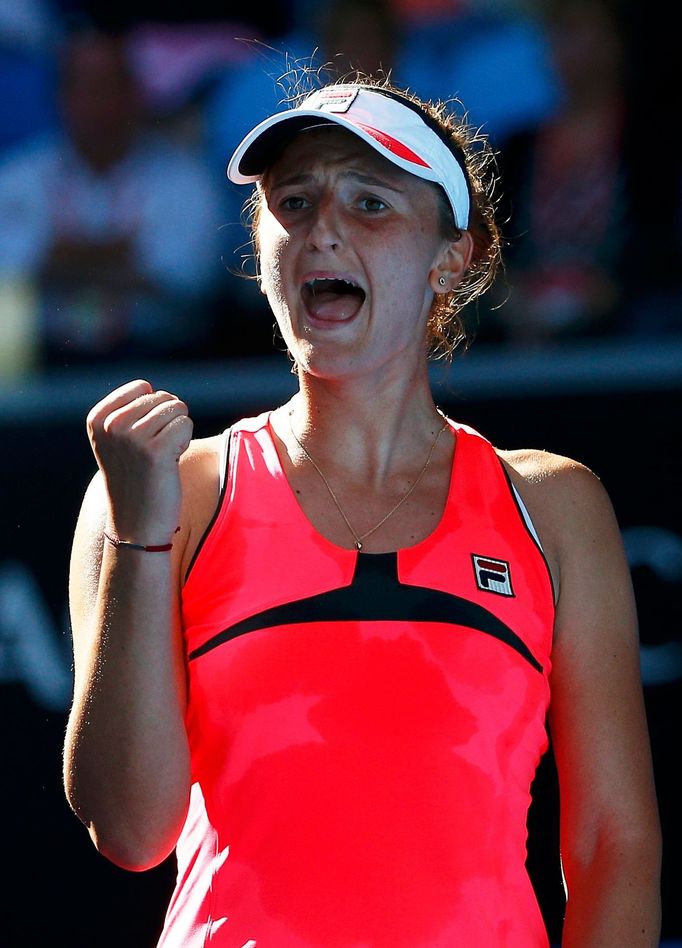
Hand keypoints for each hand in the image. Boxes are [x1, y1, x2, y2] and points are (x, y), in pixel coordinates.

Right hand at [86, 379, 192, 543]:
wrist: (136, 524)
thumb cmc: (135, 479)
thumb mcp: (118, 441)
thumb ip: (127, 411)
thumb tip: (150, 387)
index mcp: (97, 418)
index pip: (142, 387)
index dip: (152, 412)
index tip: (140, 441)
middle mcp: (111, 425)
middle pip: (163, 397)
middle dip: (167, 423)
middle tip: (153, 454)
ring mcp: (132, 437)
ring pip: (178, 409)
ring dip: (177, 434)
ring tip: (161, 459)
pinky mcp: (155, 450)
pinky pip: (186, 425)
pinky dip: (185, 443)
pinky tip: (170, 463)